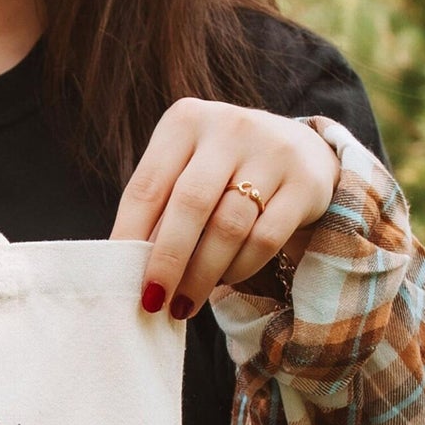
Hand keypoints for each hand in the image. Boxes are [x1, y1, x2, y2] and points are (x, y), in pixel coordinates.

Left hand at [111, 99, 339, 317]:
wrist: (298, 151)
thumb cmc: (222, 172)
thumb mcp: (185, 173)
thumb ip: (158, 211)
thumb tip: (127, 270)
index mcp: (185, 122)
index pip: (147, 187)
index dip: (130, 238)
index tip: (120, 279)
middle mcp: (229, 127)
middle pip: (189, 205)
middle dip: (168, 262)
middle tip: (155, 302)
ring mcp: (272, 150)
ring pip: (228, 226)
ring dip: (201, 275)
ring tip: (185, 303)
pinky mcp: (304, 182)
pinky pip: (264, 238)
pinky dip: (239, 268)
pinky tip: (225, 279)